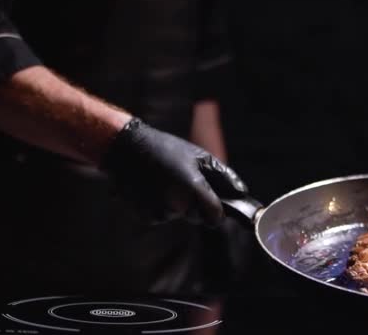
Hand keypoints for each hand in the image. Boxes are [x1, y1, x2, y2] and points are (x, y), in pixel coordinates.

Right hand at [101, 117, 247, 224]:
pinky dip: (161, 207)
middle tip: (184, 183)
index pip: (215, 216)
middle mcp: (177, 204)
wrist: (126, 149)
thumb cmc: (166, 149)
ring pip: (179, 216)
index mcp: (193, 187)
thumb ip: (223, 175)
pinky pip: (162, 217)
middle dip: (196, 206)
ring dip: (177, 205)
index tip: (216, 208)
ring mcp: (160, 211)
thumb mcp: (199, 156)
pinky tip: (153, 189)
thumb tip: (241, 192)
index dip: (218, 213)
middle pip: (197, 217)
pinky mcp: (146, 216)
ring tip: (166, 182)